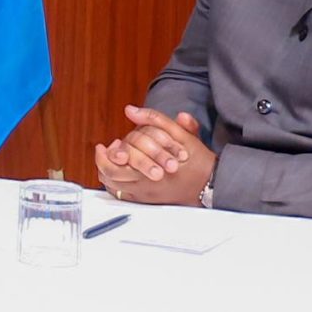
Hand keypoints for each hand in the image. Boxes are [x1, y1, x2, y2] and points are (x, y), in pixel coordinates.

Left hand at [95, 109, 211, 206]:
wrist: (210, 183)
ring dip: (106, 172)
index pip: (117, 161)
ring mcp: (145, 194)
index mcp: (151, 167)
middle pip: (111, 175)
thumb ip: (154, 119)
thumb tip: (130, 110)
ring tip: (108, 160)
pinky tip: (115, 174)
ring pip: (114, 186)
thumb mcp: (179, 134)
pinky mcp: (148, 201)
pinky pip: (122, 196)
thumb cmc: (196, 159)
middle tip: (103, 151)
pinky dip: (114, 185)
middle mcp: (145, 183)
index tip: (106, 144)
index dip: (106, 153)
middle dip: (102, 162)